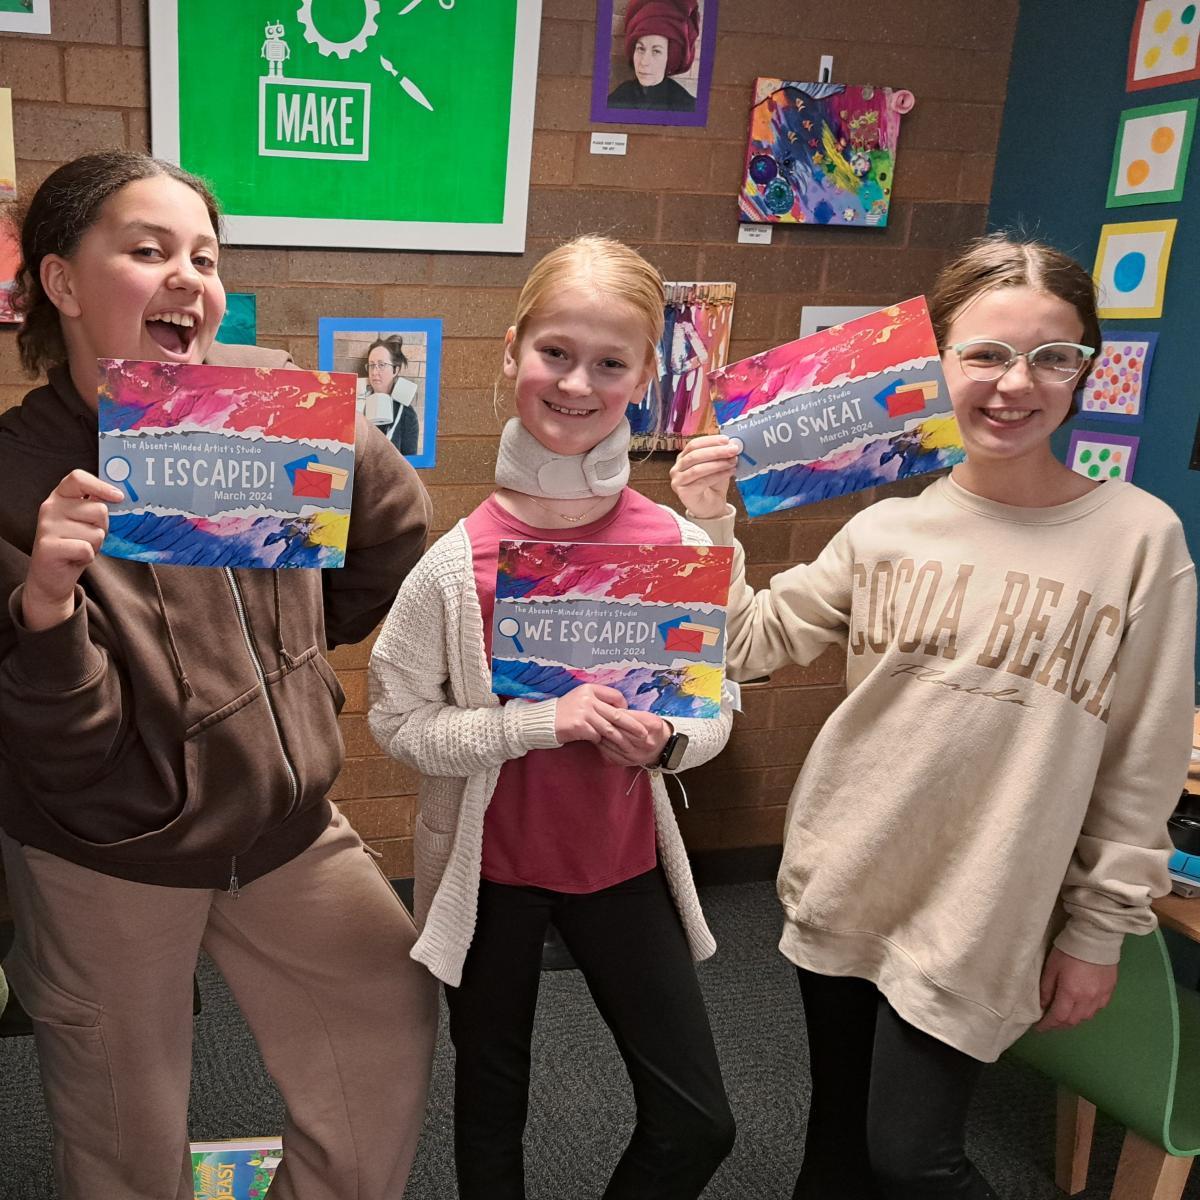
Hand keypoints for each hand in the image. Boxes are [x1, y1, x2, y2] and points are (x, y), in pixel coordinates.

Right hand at [23, 470, 123, 631]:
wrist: (51, 576)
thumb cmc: (73, 545)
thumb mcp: (85, 521)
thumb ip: (95, 506)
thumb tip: (119, 496)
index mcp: (60, 496)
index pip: (78, 478)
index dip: (101, 486)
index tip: (118, 497)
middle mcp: (50, 507)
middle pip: (98, 510)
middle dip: (102, 527)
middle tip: (88, 537)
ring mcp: (47, 526)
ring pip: (95, 532)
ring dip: (95, 544)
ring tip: (79, 547)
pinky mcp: (48, 546)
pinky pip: (87, 548)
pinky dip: (88, 557)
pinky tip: (75, 557)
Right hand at [554, 684, 644, 745]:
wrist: (542, 721)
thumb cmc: (564, 712)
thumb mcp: (580, 700)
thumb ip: (598, 703)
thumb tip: (621, 712)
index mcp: (590, 689)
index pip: (616, 696)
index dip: (625, 707)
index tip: (628, 716)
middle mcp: (588, 698)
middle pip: (617, 714)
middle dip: (633, 726)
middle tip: (645, 734)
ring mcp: (583, 711)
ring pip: (609, 728)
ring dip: (621, 739)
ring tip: (631, 746)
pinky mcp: (579, 725)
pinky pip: (596, 736)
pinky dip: (601, 742)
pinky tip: (605, 747)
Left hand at [597, 710, 669, 767]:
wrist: (662, 747)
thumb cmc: (652, 728)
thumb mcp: (647, 716)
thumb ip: (630, 713)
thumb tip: (611, 710)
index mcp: (652, 726)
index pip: (628, 720)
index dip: (613, 714)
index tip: (601, 708)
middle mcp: (646, 743)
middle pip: (620, 732)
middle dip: (605, 724)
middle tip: (591, 717)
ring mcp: (636, 755)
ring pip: (613, 744)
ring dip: (600, 735)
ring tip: (590, 727)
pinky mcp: (627, 763)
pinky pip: (610, 754)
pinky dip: (601, 746)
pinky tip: (595, 739)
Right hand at [669, 434, 739, 519]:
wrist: (710, 508)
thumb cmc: (712, 486)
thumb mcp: (717, 467)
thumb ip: (720, 456)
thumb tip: (731, 445)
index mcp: (683, 458)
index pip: (694, 444)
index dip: (710, 441)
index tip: (726, 440)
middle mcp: (677, 468)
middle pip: (695, 455)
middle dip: (716, 451)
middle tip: (733, 450)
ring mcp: (677, 481)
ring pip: (697, 468)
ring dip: (718, 463)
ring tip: (732, 461)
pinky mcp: (683, 492)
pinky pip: (701, 481)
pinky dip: (717, 475)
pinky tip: (729, 472)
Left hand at [1035, 947, 1117, 1031]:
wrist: (1095, 939)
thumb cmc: (1068, 951)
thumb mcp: (1051, 967)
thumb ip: (1047, 988)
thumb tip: (1043, 1006)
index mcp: (1071, 993)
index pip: (1058, 1017)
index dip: (1047, 1025)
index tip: (1039, 1028)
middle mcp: (1087, 1000)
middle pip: (1073, 1021)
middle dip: (1059, 1025)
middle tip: (1049, 1023)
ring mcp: (1100, 997)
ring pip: (1086, 1018)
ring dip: (1073, 1020)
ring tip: (1063, 1017)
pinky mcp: (1109, 992)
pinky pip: (1097, 1010)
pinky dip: (1086, 1013)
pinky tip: (1080, 1008)